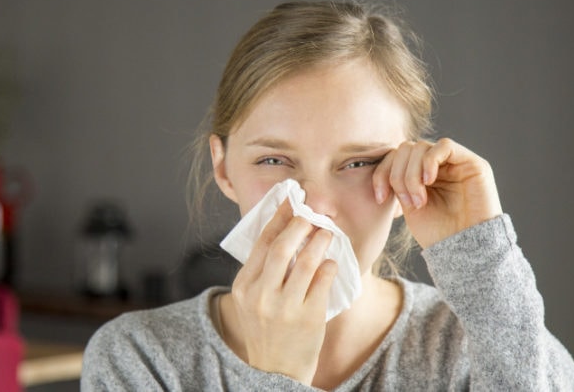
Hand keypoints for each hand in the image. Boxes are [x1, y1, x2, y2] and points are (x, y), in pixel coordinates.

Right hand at [231, 200, 337, 383]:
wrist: (275, 370)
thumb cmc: (266, 329)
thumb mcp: (251, 299)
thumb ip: (262, 270)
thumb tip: (283, 229)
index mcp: (243, 287)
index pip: (262, 243)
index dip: (279, 217)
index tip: (291, 202)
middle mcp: (261, 295)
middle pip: (283, 247)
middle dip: (301, 224)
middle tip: (313, 215)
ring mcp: (285, 307)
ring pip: (306, 261)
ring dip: (319, 240)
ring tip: (326, 232)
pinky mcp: (309, 317)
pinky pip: (323, 281)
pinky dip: (329, 265)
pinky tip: (330, 261)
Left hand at [373, 138, 502, 248]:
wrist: (465, 251)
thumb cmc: (439, 234)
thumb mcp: (409, 206)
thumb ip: (399, 183)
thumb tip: (383, 166)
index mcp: (421, 174)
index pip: (395, 157)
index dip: (382, 173)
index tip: (379, 198)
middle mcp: (438, 165)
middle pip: (405, 149)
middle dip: (397, 175)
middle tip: (406, 202)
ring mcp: (455, 162)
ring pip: (420, 147)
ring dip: (412, 174)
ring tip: (419, 201)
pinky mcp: (473, 163)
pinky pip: (444, 145)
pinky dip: (429, 162)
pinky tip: (429, 182)